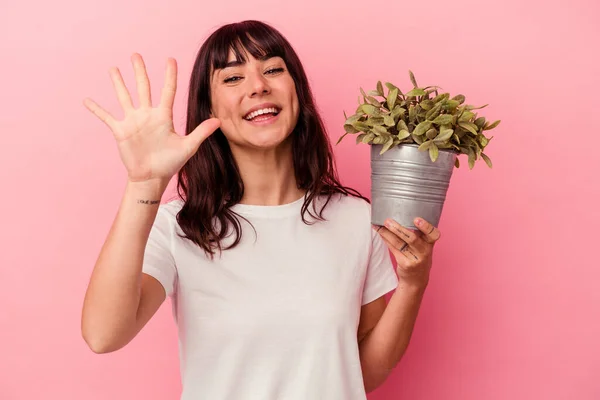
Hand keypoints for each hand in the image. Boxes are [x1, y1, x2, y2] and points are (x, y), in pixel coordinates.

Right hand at [83, 53, 220, 184]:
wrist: (152, 178)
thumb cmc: (170, 163)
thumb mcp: (188, 147)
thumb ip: (201, 132)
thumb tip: (218, 121)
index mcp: (163, 116)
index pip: (167, 91)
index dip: (169, 75)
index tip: (170, 59)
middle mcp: (147, 115)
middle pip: (143, 88)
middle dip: (140, 72)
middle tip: (136, 54)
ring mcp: (133, 121)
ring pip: (124, 97)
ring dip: (118, 83)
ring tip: (113, 68)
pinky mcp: (120, 131)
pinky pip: (106, 117)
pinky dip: (96, 109)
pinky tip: (87, 100)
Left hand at [373, 217, 440, 286]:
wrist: (416, 279)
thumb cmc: (418, 256)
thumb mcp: (423, 245)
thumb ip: (417, 233)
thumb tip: (399, 213)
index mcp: (430, 243)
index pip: (433, 234)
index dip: (426, 226)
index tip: (416, 219)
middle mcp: (425, 251)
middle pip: (412, 239)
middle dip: (399, 229)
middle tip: (387, 221)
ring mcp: (415, 259)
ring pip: (400, 244)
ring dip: (387, 233)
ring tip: (379, 225)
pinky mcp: (405, 264)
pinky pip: (394, 249)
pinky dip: (386, 239)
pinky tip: (380, 232)